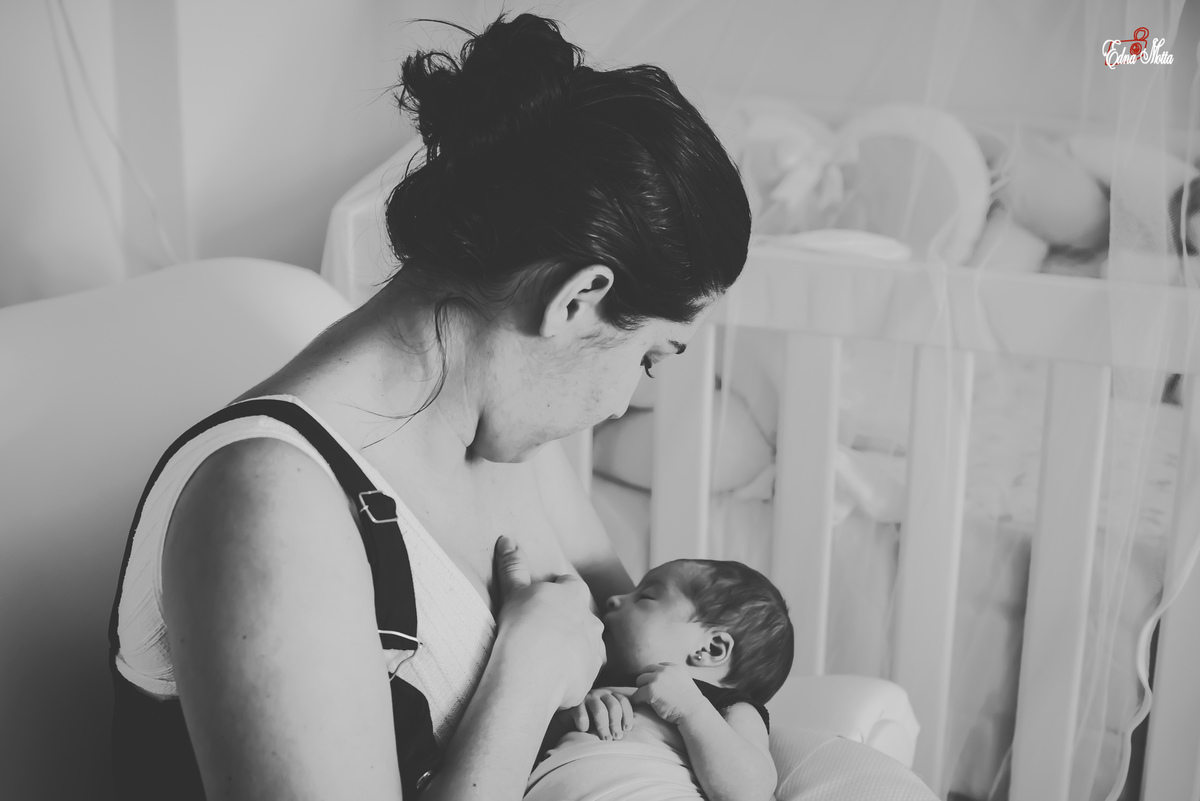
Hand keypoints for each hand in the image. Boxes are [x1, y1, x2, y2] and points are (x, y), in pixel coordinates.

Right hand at [492, 536, 604, 708]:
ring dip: (574, 646)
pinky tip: (556, 676)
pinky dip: (574, 670)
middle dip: (568, 621)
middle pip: (581, 615)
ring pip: (587, 642)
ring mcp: (596, 647)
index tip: (540, 604)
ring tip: (550, 656)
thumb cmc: (523, 625)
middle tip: (544, 631)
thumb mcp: (514, 591)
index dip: (556, 593)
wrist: (534, 670)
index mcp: (574, 594)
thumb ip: (513, 566)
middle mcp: (591, 618)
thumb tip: (506, 539)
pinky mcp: (594, 673)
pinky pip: (585, 669)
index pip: (569, 585)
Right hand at [569, 687, 635, 740]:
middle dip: (616, 723)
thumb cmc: (593, 719)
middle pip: (613, 706)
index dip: (627, 715)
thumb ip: (618, 719)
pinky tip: (585, 730)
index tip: (627, 729)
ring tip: (605, 739)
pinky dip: (584, 722)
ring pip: (600, 710)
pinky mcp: (575, 704)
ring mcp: (588, 698)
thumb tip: (629, 731)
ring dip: (604, 726)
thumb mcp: (607, 717)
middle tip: (616, 738)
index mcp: (611, 695)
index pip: (623, 702)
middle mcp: (601, 694)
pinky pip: (581, 713)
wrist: (569, 717)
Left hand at [631, 663, 705, 724]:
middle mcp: (664, 670)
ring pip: (640, 680)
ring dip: (641, 689)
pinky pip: (637, 694)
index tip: (655, 685)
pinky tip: (638, 704)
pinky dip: (636, 700)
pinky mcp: (650, 690)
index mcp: (674, 667)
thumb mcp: (685, 682)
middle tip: (647, 692)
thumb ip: (674, 678)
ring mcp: (657, 679)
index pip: (658, 666)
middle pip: (646, 671)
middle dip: (646, 681)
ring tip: (644, 699)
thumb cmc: (690, 703)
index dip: (655, 676)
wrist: (693, 712)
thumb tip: (663, 682)